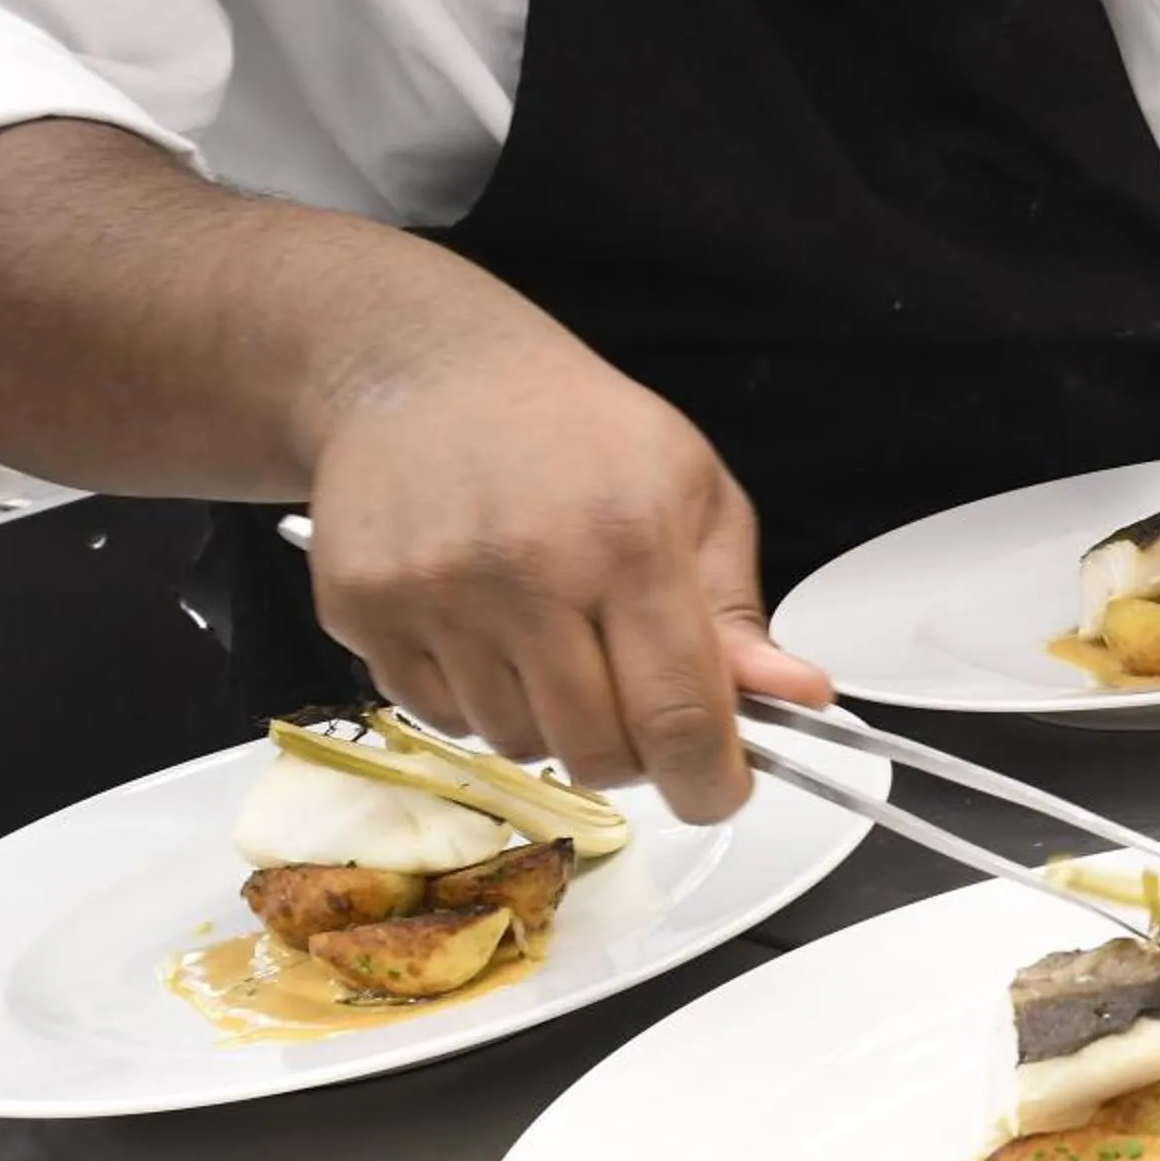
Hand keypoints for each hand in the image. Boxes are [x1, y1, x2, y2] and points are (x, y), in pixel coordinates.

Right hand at [301, 325, 830, 821]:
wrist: (421, 368)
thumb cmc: (576, 431)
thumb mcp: (693, 495)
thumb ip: (738, 612)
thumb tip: (798, 699)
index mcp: (629, 540)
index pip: (680, 716)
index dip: (709, 782)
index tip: (719, 792)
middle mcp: (525, 571)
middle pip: (596, 753)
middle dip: (634, 755)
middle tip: (637, 706)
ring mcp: (433, 593)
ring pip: (516, 745)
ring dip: (551, 724)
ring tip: (554, 643)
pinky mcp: (362, 608)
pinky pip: (438, 718)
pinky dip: (476, 700)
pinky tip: (486, 630)